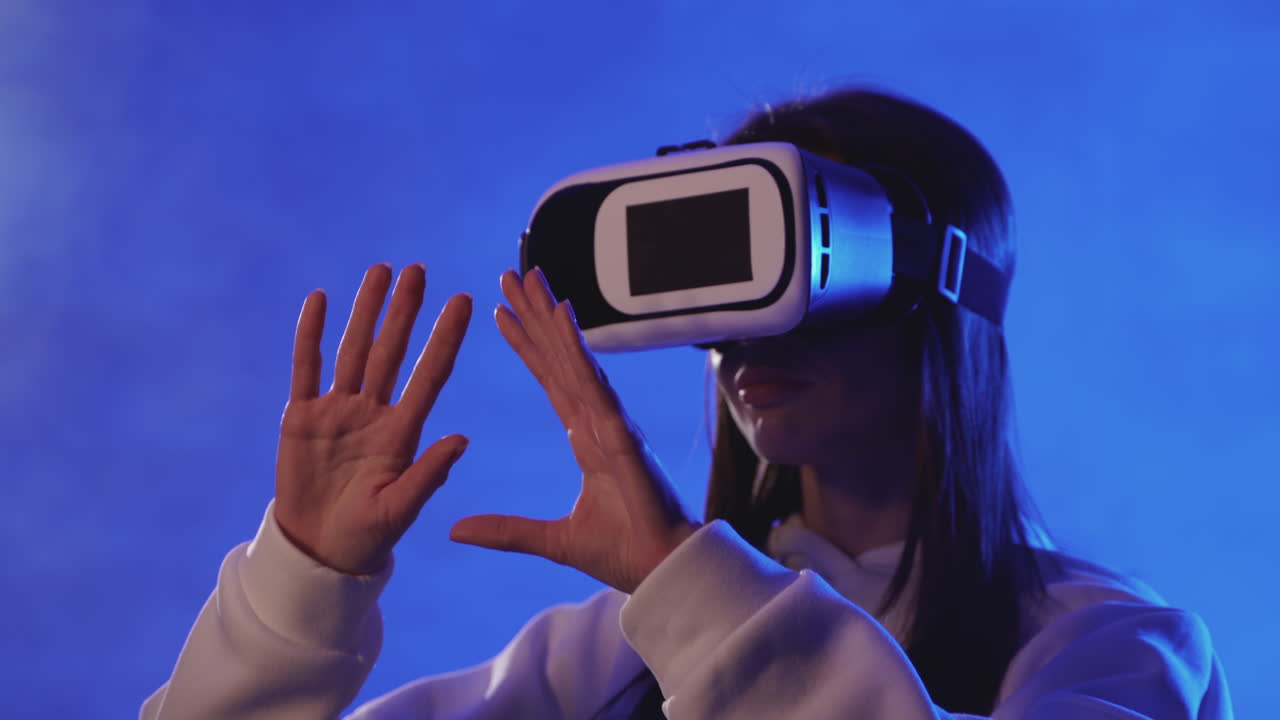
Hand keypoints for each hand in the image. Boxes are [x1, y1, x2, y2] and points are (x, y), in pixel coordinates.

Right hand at [274, 263, 472, 574]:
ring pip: (353, 350)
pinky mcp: (302, 417)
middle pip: (392, 351)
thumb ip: (428, 473)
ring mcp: (338, 411)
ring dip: (366, 311)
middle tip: (419, 269)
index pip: (430, 375)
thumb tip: (463, 439)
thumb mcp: (400, 509)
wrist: (319, 551)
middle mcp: (374, 413)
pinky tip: (319, 300)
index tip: (464, 301)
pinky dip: (311, 335)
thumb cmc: (367, 536)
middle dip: (405, 311)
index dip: (446, 338)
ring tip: (380, 271)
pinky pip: (307, 368)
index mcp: (404, 432)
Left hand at [449, 268, 699, 593]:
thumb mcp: (552, 540)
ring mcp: (612, 423)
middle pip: (560, 357)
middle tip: (512, 274)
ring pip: (574, 358)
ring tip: (529, 279)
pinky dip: (577, 348)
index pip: (550, 380)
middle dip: (536, 315)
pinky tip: (560, 315)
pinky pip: (593, 384)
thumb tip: (455, 529)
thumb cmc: (624, 552)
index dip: (527, 346)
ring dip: (551, 317)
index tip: (503, 314)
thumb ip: (506, 530)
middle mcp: (599, 421)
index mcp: (587, 439)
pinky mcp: (621, 435)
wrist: (663, 570)